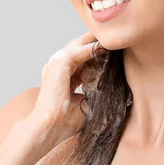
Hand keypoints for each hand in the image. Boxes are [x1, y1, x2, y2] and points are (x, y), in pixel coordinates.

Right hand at [31, 31, 107, 148]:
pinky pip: (77, 51)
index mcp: (63, 76)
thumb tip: (114, 93)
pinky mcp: (58, 65)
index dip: (97, 54)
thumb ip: (95, 94)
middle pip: (79, 48)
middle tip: (113, 36)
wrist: (48, 128)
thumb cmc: (65, 122)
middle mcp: (58, 67)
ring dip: (95, 41)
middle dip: (95, 41)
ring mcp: (56, 64)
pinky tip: (105, 46)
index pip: (82, 60)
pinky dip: (91, 48)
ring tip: (111, 37)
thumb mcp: (86, 104)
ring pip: (78, 46)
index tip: (114, 50)